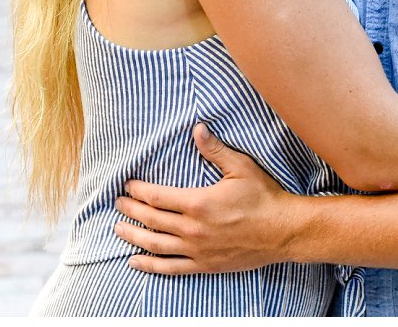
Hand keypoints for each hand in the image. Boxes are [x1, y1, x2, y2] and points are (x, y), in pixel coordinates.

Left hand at [115, 124, 306, 274]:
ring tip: (118, 229)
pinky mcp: (203, 265)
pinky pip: (170, 268)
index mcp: (198, 203)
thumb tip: (197, 129)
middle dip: (131, 211)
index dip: (139, 191)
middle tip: (117, 204)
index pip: (158, 197)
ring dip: (134, 236)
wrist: (280, 231)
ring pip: (156, 245)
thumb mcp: (240, 167)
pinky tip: (135, 261)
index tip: (127, 186)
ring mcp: (196, 250)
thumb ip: (215, 150)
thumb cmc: (262, 197)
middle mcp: (192, 229)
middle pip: (152, 220)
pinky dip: (149, 266)